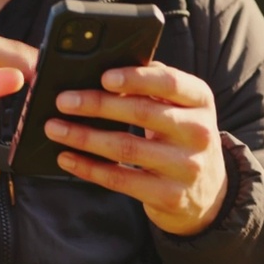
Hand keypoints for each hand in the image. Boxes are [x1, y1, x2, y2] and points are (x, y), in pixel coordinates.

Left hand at [44, 62, 226, 235]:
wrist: (209, 192)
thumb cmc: (181, 136)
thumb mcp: (181, 107)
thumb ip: (153, 85)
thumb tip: (105, 68)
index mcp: (200, 100)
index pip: (169, 82)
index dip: (135, 78)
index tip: (103, 76)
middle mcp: (199, 132)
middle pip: (142, 112)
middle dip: (97, 105)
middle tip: (63, 100)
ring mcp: (186, 167)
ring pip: (126, 147)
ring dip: (84, 137)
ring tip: (55, 128)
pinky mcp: (169, 196)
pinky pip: (121, 179)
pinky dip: (89, 168)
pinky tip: (67, 157)